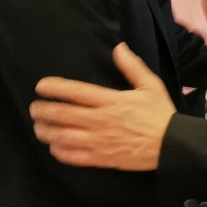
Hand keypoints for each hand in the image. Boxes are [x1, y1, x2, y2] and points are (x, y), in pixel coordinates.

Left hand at [30, 43, 175, 169]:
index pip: (75, 91)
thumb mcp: (150, 85)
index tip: (40, 86)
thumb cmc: (160, 113)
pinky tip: (54, 147)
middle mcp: (100, 120)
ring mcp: (99, 141)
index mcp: (110, 101)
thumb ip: (132, 66)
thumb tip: (118, 47)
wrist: (172, 145)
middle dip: (43, 110)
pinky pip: (73, 157)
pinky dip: (59, 152)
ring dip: (46, 131)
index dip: (54, 87)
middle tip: (34, 108)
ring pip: (62, 137)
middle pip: (62, 114)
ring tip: (38, 127)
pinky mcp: (102, 158)